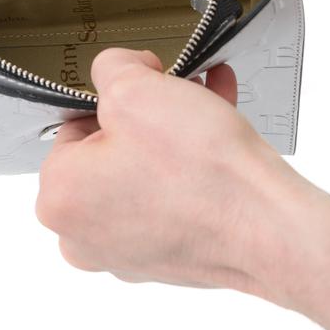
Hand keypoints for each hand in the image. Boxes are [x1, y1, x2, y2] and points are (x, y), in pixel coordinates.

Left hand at [36, 48, 329, 329]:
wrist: (270, 230)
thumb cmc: (201, 171)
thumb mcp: (137, 89)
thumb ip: (112, 67)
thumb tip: (116, 71)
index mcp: (58, 197)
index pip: (75, 124)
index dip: (116, 95)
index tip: (148, 85)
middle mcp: (82, 236)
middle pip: (111, 150)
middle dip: (150, 114)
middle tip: (180, 91)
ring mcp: (126, 254)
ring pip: (144, 172)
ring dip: (176, 133)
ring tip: (209, 99)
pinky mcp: (168, 261)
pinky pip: (171, 199)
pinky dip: (192, 166)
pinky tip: (223, 127)